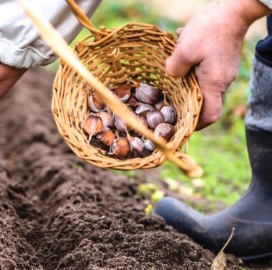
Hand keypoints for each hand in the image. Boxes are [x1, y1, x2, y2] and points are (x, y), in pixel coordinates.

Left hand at [166, 0, 269, 129]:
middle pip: (205, 102)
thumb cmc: (210, 29)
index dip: (196, 124)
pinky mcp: (222, 60)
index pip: (210, 115)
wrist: (233, 9)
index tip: (181, 124)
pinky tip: (181, 51)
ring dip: (187, 81)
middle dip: (187, 103)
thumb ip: (174, 68)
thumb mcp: (184, 50)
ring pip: (203, 84)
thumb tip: (170, 75)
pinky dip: (192, 67)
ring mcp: (224, 70)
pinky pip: (205, 70)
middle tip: (169, 102)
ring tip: (173, 71)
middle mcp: (222, 81)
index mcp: (213, 84)